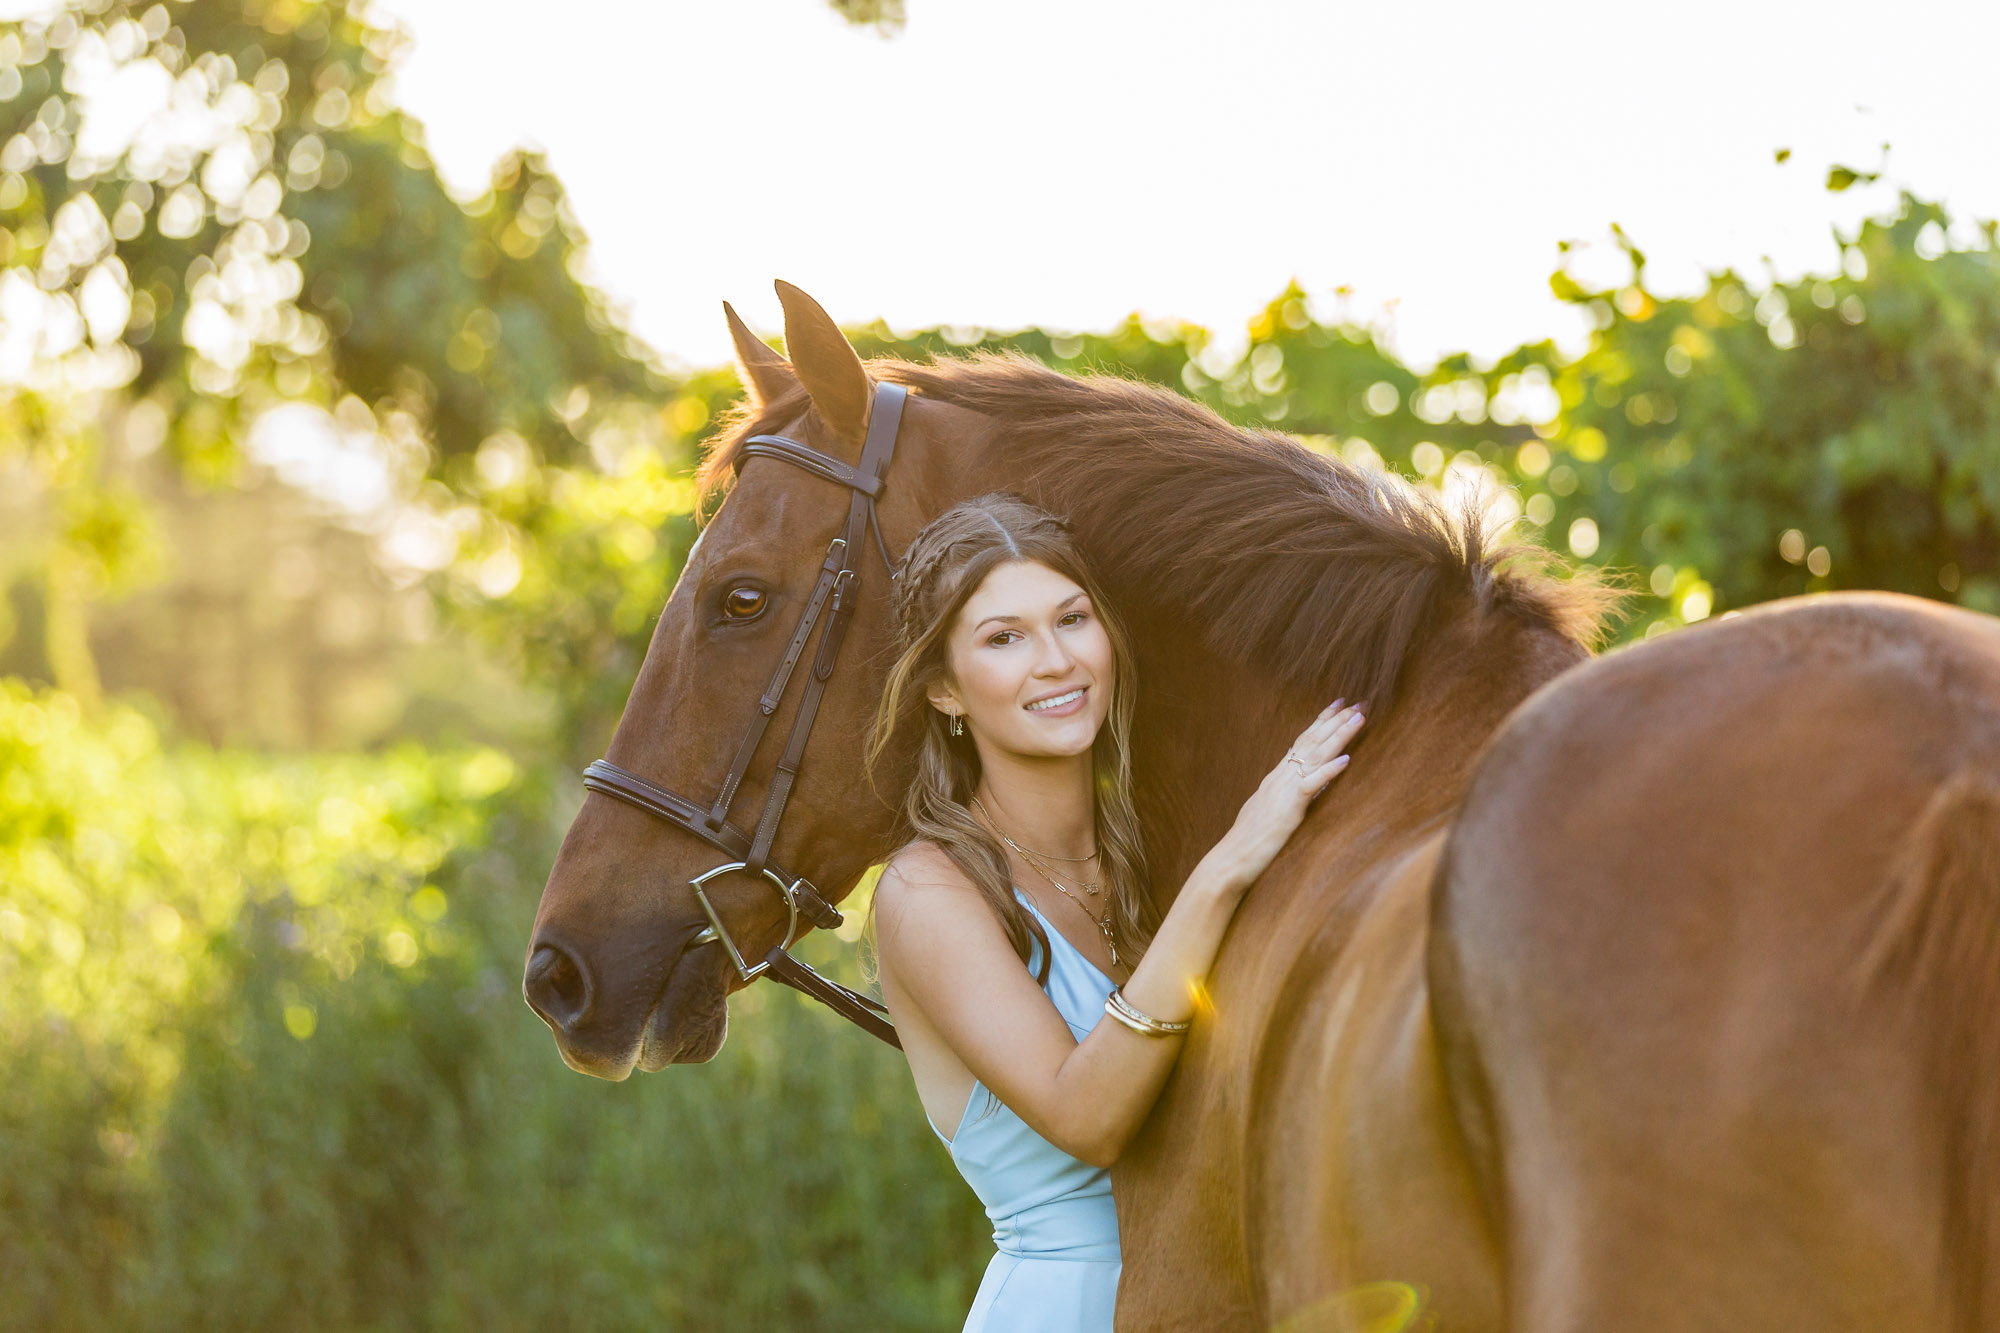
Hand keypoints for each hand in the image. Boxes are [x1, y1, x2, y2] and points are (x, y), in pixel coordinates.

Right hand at [1202, 699, 1364, 896]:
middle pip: (1311, 742)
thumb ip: (1283, 796)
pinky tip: (1346, 760)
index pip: (1301, 742)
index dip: (1320, 722)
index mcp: (1275, 778)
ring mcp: (1282, 790)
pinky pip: (1311, 785)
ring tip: (1358, 719)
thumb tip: (1300, 786)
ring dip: (1338, 736)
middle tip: (1358, 702)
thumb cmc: (1249, 843)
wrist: (1230, 860)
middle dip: (1336, 721)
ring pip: (1315, 756)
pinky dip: (1329, 771)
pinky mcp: (1288, 808)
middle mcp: (1279, 778)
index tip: (1338, 705)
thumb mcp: (1267, 811)